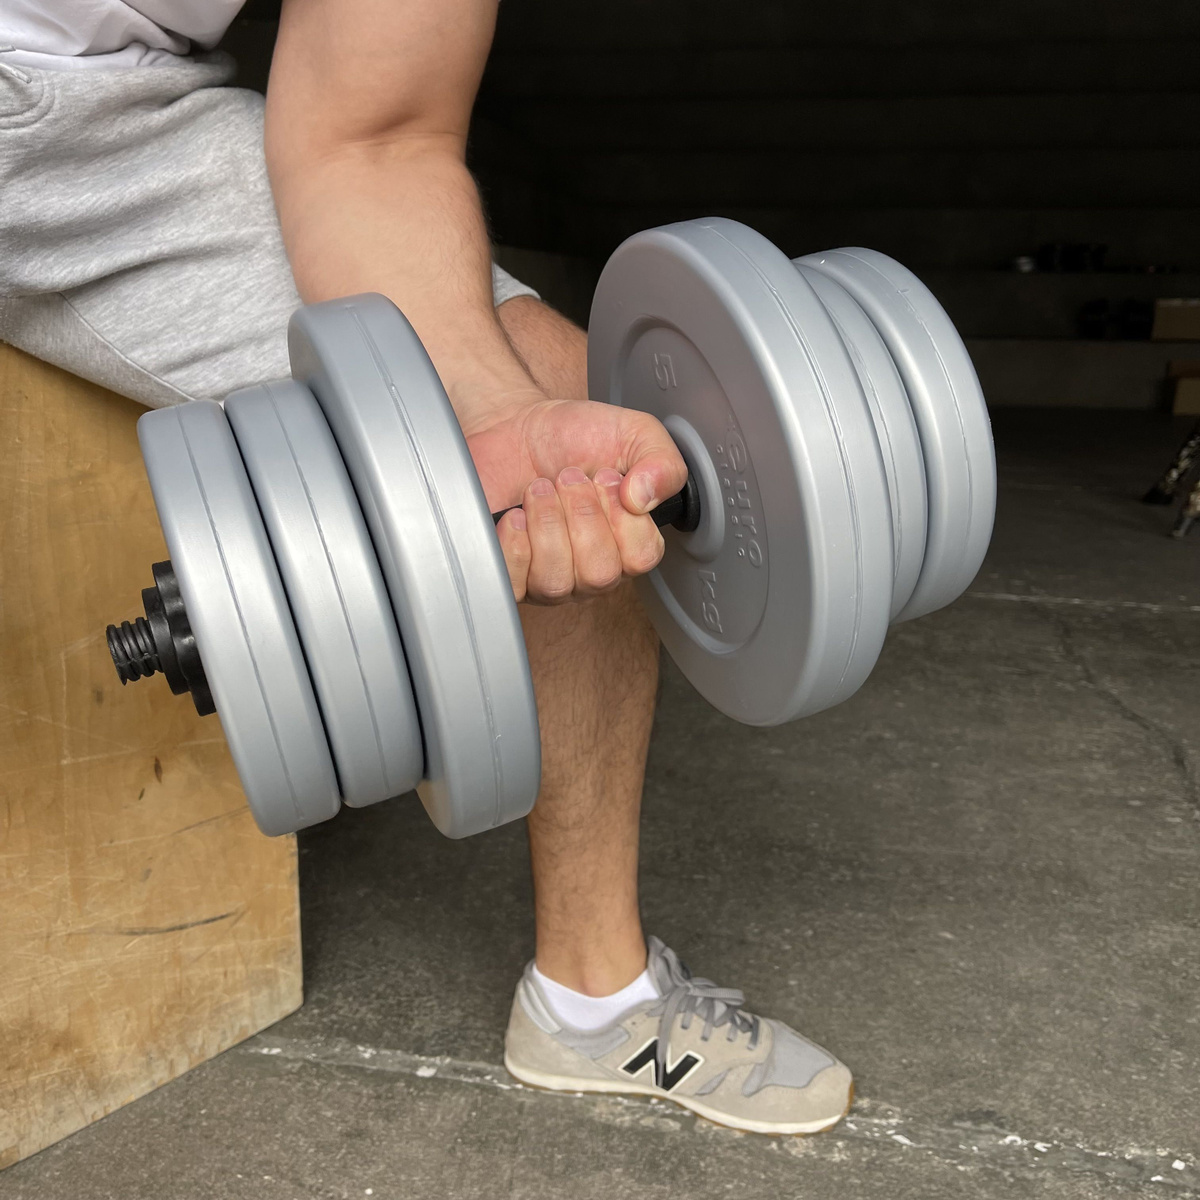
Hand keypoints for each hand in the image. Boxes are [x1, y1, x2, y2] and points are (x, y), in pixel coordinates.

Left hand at [465, 397, 687, 603]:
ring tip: (539, 489)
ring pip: (555, 581)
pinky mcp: (510, 574)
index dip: (623, 517)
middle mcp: (591, 568)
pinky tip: (516, 516)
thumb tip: (644, 500)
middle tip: (568, 477)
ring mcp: (549, 577)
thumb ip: (661, 463)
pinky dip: (514, 544)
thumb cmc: (574, 437)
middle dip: (581, 514)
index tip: (607, 479)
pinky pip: (515, 584)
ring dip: (547, 523)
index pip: (642, 558)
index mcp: (627, 543)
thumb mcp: (634, 433)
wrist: (518, 428)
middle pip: (599, 574)